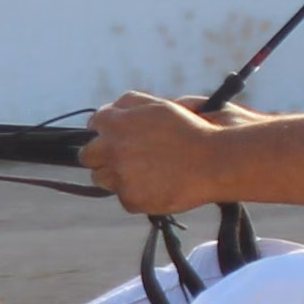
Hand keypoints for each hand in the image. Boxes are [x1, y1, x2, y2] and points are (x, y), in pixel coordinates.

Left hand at [80, 92, 242, 217]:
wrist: (215, 162)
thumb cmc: (193, 130)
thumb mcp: (160, 106)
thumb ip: (130, 104)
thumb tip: (109, 111)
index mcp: (117, 123)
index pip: (94, 125)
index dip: (105, 131)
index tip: (115, 136)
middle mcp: (112, 149)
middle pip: (88, 156)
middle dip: (101, 155)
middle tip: (122, 157)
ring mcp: (120, 176)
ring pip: (101, 179)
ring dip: (116, 175)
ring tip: (144, 171)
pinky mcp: (131, 199)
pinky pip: (123, 197)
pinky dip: (137, 193)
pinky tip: (158, 184)